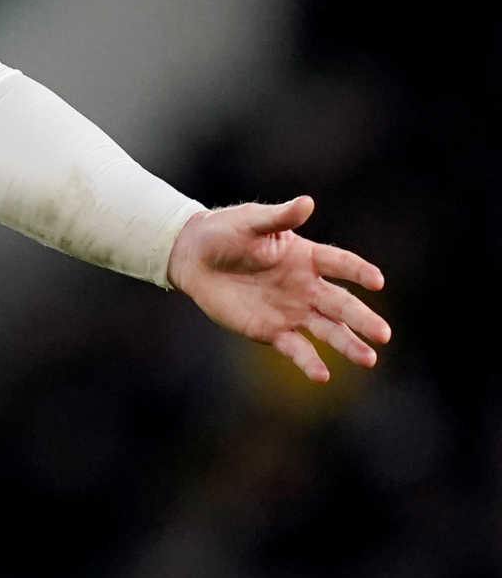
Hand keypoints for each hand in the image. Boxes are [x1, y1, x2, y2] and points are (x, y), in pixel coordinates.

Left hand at [166, 195, 388, 382]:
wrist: (193, 257)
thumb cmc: (225, 232)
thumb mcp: (252, 221)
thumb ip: (280, 216)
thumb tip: (307, 202)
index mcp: (306, 257)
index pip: (340, 264)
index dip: (358, 271)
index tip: (376, 281)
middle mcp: (307, 287)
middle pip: (341, 304)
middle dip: (363, 319)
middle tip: (384, 334)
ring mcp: (292, 311)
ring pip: (328, 330)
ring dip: (349, 344)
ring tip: (369, 359)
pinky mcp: (272, 330)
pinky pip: (296, 348)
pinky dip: (309, 361)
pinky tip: (322, 376)